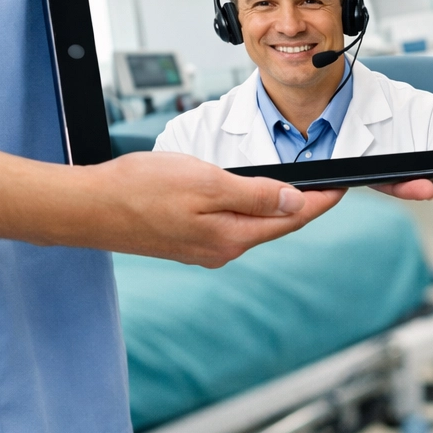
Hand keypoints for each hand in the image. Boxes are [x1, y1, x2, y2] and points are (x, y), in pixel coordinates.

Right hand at [69, 151, 344, 266]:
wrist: (89, 207)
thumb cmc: (139, 190)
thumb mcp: (206, 182)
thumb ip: (254, 194)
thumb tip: (294, 202)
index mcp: (231, 238)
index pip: (291, 219)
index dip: (321, 201)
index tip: (343, 187)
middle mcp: (221, 250)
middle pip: (275, 225)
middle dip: (305, 206)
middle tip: (329, 187)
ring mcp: (203, 248)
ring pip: (253, 226)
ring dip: (276, 209)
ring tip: (300, 191)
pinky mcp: (187, 241)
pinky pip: (230, 225)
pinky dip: (248, 210)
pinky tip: (250, 198)